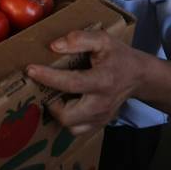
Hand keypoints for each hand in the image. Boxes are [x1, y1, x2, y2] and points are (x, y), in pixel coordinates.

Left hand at [25, 29, 146, 135]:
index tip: (30, 69)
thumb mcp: (103, 39)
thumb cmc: (119, 56)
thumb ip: (79, 39)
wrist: (139, 76)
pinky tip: (66, 103)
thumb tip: (54, 46)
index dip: (48, 77)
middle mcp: (101, 104)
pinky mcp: (99, 124)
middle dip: (51, 102)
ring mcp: (101, 117)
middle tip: (44, 87)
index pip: (71, 83)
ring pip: (70, 126)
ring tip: (55, 95)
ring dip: (58, 112)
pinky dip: (68, 119)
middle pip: (67, 115)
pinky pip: (77, 130)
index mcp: (103, 81)